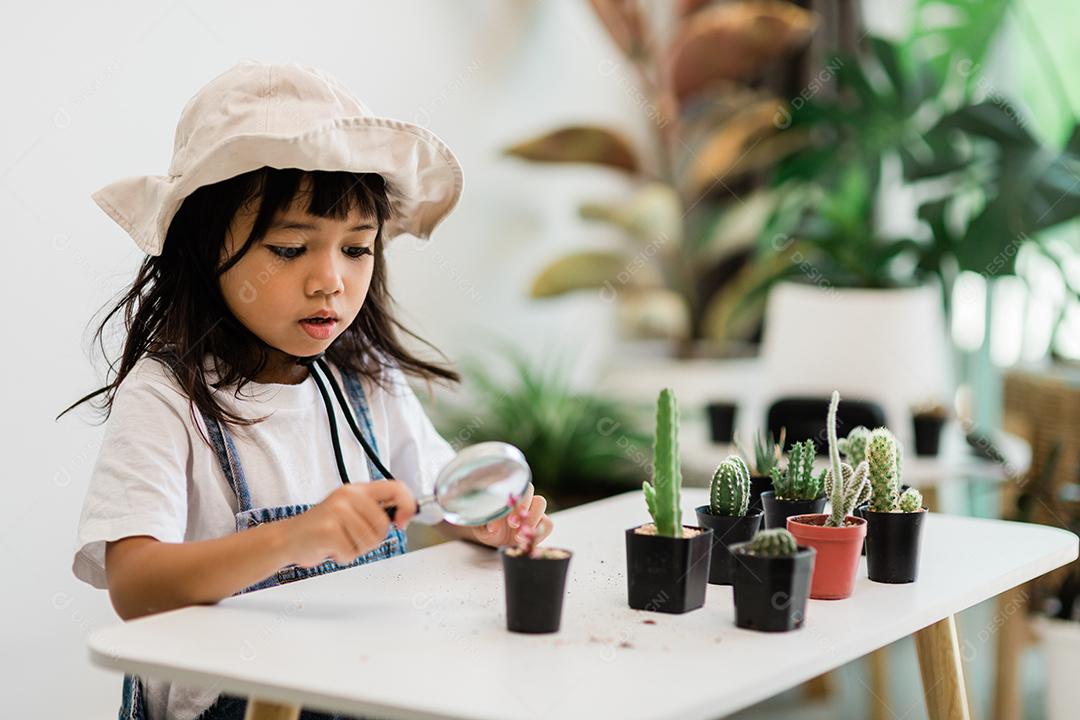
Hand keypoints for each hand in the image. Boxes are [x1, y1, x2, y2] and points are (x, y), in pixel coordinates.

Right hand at [279, 482, 416, 567]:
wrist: (288, 538)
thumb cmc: (322, 527)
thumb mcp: (350, 510)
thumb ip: (375, 509)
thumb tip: (405, 515)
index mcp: (357, 490)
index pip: (396, 488)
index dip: (407, 505)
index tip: (403, 521)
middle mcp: (348, 497)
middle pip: (383, 525)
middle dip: (372, 539)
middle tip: (352, 538)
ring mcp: (337, 512)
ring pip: (369, 541)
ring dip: (356, 549)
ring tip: (340, 541)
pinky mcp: (329, 531)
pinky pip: (351, 552)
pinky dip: (343, 557)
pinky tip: (331, 548)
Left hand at [471, 484, 552, 547]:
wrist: (496, 541)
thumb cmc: (487, 528)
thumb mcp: (481, 527)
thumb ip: (485, 523)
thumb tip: (492, 526)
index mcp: (508, 494)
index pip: (518, 487)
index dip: (516, 501)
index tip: (508, 519)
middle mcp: (523, 499)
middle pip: (530, 492)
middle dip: (524, 510)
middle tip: (513, 526)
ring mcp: (533, 510)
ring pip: (541, 504)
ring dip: (532, 520)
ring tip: (518, 537)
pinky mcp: (541, 523)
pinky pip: (548, 523)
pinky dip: (540, 533)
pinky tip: (526, 540)